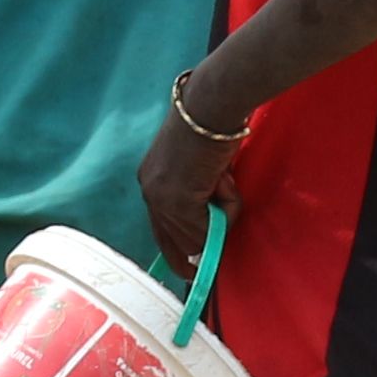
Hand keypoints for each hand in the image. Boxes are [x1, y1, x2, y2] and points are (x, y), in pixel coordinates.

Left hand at [141, 100, 236, 274]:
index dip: (178, 250)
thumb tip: (215, 231)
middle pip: (173, 241)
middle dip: (197, 250)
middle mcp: (150, 190)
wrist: (212, 105)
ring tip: (224, 180)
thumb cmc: (214, 127)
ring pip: (195, 237)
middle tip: (204, 271)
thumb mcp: (201, 166)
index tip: (191, 269)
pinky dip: (226, 208)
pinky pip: (207, 228)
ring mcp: (161, 198)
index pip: (161, 227)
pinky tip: (223, 178)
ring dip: (221, 217)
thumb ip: (201, 196)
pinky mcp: (177, 201)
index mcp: (152, 179)